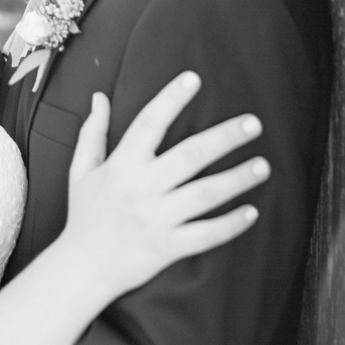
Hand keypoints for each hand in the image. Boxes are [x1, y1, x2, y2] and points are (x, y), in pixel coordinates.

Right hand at [59, 72, 268, 303]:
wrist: (83, 266)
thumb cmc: (85, 214)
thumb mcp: (81, 170)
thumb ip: (93, 132)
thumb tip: (100, 97)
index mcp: (120, 166)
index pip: (147, 124)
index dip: (170, 99)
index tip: (193, 79)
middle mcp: (141, 189)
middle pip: (189, 156)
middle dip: (224, 138)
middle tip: (254, 124)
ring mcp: (156, 218)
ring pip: (205, 195)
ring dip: (237, 179)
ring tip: (263, 166)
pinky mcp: (169, 246)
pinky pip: (206, 234)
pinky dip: (230, 224)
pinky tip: (252, 212)